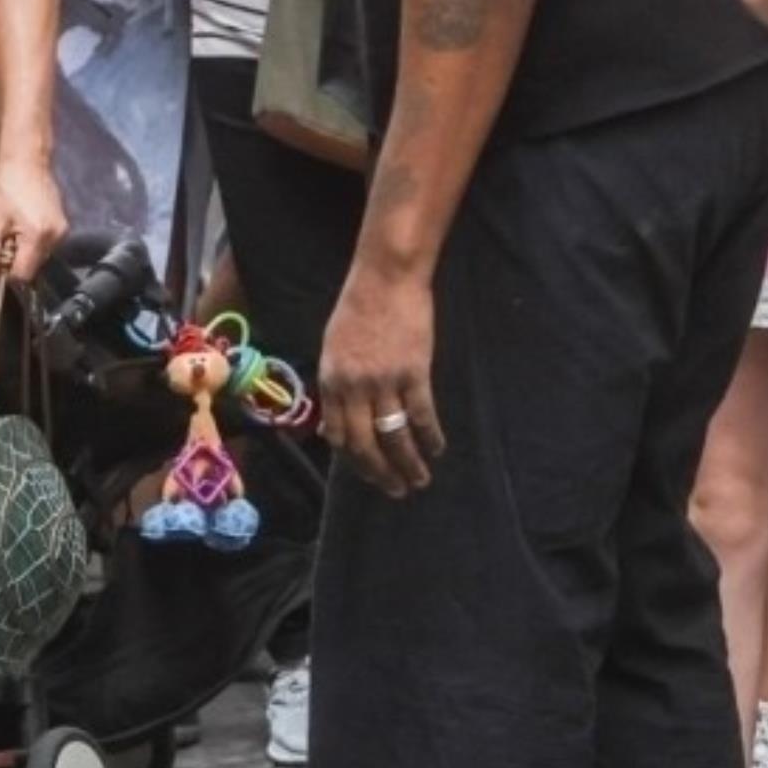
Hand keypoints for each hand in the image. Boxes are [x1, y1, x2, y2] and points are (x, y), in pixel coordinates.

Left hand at [0, 152, 66, 283]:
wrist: (27, 160)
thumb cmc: (7, 186)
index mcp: (38, 236)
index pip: (24, 274)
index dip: (8, 269)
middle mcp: (56, 236)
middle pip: (33, 266)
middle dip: (17, 257)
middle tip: (6, 234)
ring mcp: (63, 230)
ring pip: (40, 256)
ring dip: (26, 249)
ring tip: (16, 225)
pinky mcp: (64, 225)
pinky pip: (47, 244)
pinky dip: (35, 240)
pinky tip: (26, 221)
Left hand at [318, 262, 443, 494]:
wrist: (386, 277)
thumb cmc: (357, 306)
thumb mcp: (332, 346)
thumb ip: (334, 386)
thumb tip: (332, 428)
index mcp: (331, 380)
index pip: (337, 435)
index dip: (353, 460)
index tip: (366, 473)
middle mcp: (353, 387)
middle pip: (365, 444)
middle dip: (380, 473)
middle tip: (394, 490)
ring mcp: (384, 381)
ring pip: (394, 437)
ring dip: (407, 464)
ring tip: (418, 480)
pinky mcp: (414, 373)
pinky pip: (422, 416)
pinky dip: (430, 437)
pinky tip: (437, 448)